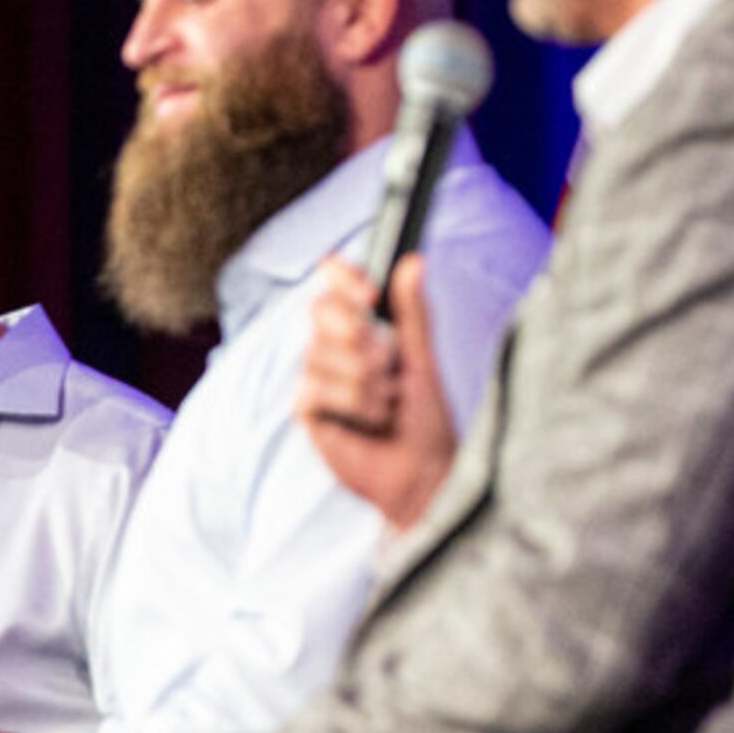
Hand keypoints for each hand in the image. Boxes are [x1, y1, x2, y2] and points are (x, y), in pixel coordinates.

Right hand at [295, 255, 458, 532]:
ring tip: (385, 405)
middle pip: (321, 310)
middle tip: (386, 364)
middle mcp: (337, 348)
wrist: (420, 471)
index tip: (371, 294)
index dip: (344, 278)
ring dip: (365, 382)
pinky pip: (315, 387)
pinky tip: (366, 421)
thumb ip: (412, 311)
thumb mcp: (422, 358)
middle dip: (358, 337)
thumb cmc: (426, 421)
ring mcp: (319, 377)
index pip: (336, 284)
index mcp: (364, 329)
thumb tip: (414, 261)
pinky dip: (351, 404)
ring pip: (322, 353)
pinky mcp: (307, 409)